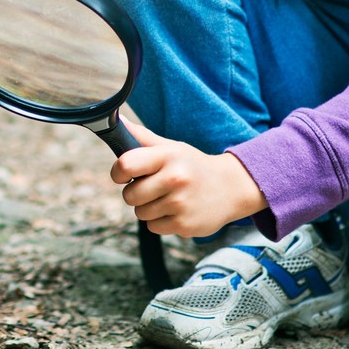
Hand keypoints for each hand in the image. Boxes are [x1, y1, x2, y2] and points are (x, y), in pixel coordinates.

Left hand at [109, 124, 268, 236]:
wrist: (231, 188)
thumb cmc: (193, 166)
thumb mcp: (172, 148)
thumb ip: (142, 137)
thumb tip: (117, 121)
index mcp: (168, 156)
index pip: (126, 165)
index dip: (118, 173)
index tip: (124, 175)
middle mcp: (175, 178)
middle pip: (129, 195)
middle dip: (135, 193)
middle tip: (152, 187)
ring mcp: (180, 203)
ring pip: (140, 213)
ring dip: (148, 208)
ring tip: (168, 198)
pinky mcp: (184, 225)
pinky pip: (153, 227)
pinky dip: (160, 222)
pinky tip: (176, 211)